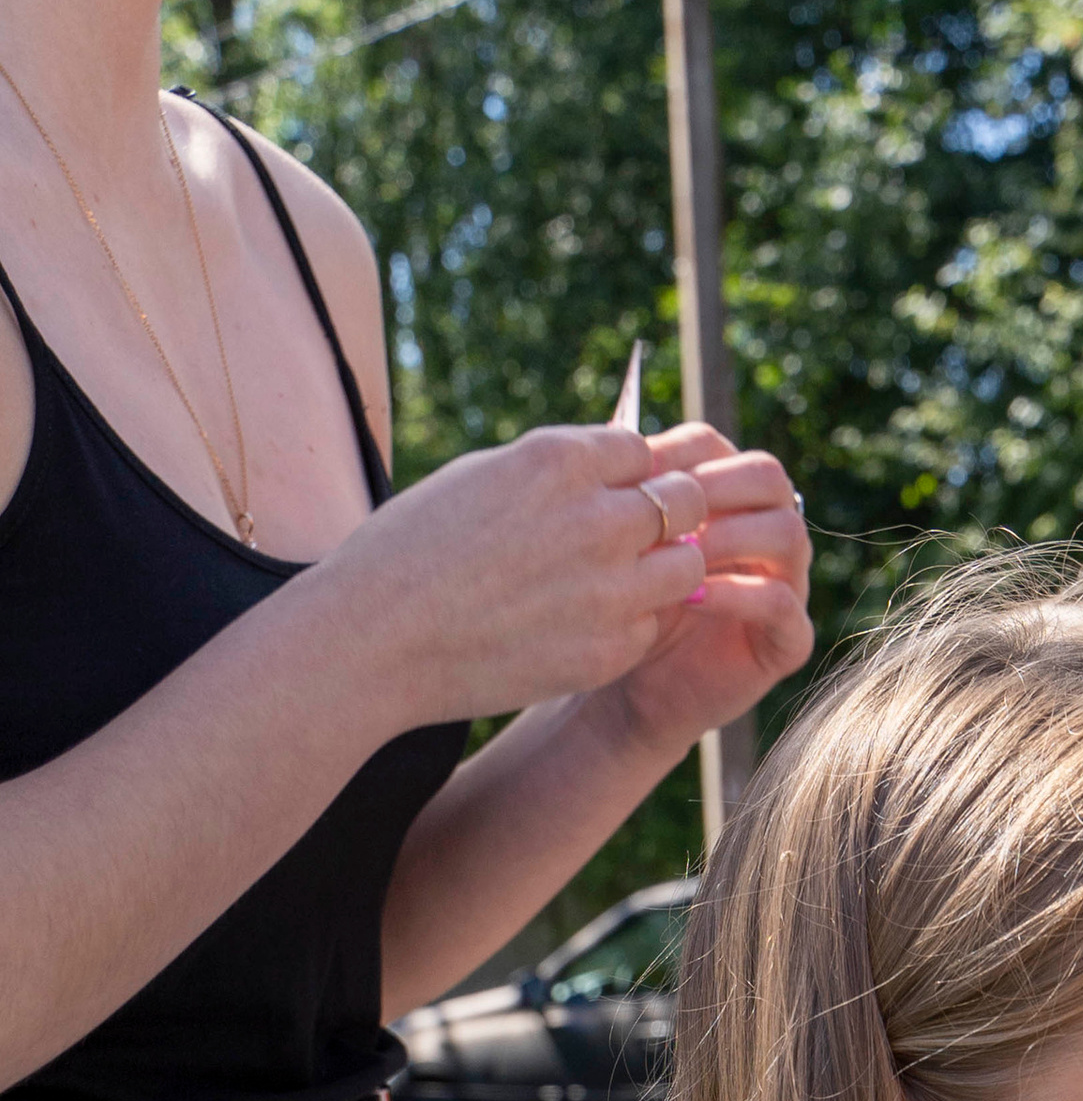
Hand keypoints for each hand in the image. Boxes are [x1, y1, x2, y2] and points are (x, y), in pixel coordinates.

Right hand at [333, 423, 718, 728]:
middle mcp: (597, 518)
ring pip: (688, 566)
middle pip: (686, 501)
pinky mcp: (611, 650)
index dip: (635, 474)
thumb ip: (557, 472)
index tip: (617, 494)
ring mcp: (611, 588)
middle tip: (639, 537)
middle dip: (670, 514)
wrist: (377, 639)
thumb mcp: (485, 477)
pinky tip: (583, 626)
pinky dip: (632, 623)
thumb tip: (614, 463)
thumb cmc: (414, 550)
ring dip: (663, 569)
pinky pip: (653, 624)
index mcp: (560, 460)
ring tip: (616, 582)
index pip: (645, 450)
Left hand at [594, 423, 815, 760]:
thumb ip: (634, 498)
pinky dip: (738, 594)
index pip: (724, 449)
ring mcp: (786, 584)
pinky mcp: (789, 640)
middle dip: (718, 488)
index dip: (684, 457)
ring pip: (788, 533)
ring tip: (682, 555)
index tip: (639, 478)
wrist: (626, 691)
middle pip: (769, 477)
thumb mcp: (622, 544)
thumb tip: (624, 441)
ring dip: (732, 536)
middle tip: (671, 512)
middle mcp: (766, 534)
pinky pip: (781, 602)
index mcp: (727, 501)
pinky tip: (692, 597)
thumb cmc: (619, 608)